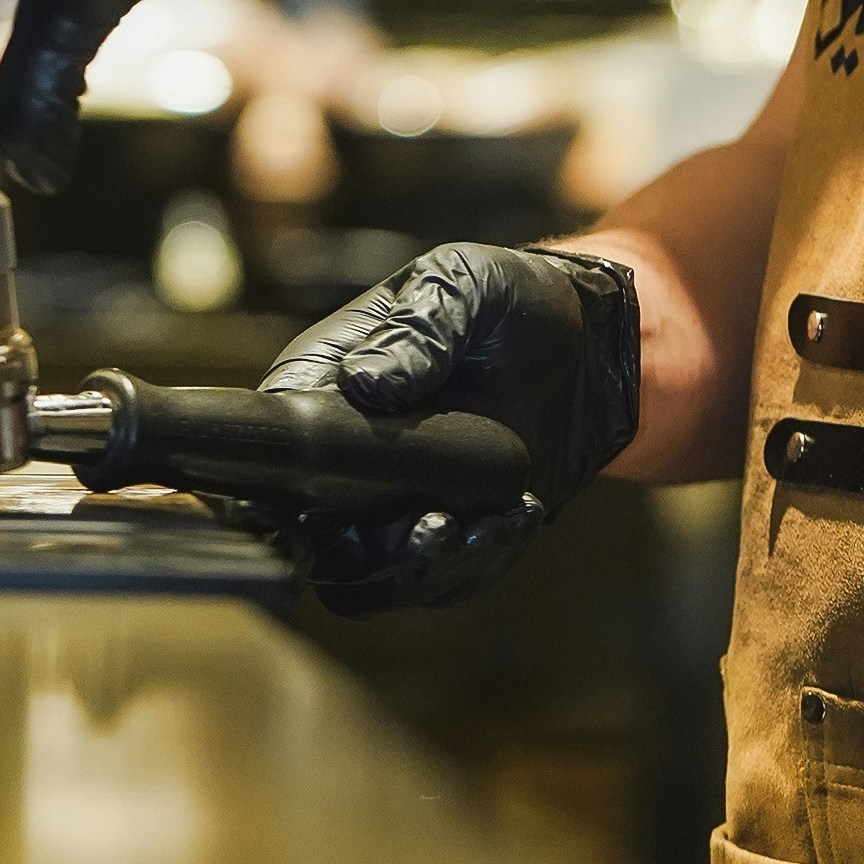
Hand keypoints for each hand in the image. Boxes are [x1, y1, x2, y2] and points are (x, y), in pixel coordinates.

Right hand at [260, 241, 639, 613]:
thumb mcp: (463, 282)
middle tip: (431, 522)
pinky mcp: (447, 534)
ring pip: (370, 573)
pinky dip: (473, 565)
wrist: (587, 347)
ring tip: (477, 524)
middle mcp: (350, 452)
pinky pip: (438, 580)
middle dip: (362, 548)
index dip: (283, 482)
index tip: (323, 502)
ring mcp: (395, 501)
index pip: (276, 441)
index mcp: (328, 378)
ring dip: (419, 565)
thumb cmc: (508, 297)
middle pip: (315, 529)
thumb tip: (365, 383)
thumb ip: (418, 326)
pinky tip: (516, 517)